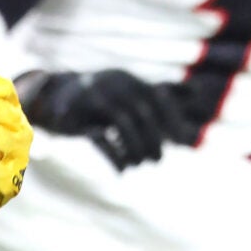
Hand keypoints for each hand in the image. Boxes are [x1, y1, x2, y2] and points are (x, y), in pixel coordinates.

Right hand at [19, 68, 202, 170]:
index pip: (158, 98)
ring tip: (138, 163)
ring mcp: (93, 99)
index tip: (181, 141)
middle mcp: (113, 85)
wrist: (53, 99)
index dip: (172, 119)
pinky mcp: (76, 117)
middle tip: (157, 159)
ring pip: (124, 125)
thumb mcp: (131, 92)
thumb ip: (162, 92)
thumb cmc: (100, 99)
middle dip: (154, 139)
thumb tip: (197, 92)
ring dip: (136, 149)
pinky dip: (115, 158)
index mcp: (128, 79)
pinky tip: (122, 171)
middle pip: (143, 114)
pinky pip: (101, 139)